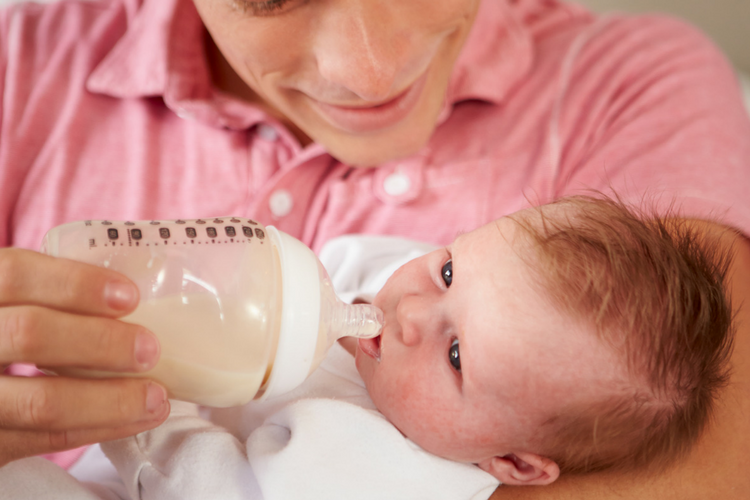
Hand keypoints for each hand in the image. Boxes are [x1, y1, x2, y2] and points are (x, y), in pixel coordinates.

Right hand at [0, 248, 169, 466]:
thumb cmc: (4, 334)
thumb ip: (48, 296)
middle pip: (28, 334)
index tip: (130, 296)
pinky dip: (100, 428)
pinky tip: (137, 419)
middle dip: (99, 342)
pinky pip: (45, 440)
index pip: (14, 275)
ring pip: (40, 401)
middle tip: (150, 349)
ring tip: (157, 396)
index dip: (74, 283)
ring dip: (110, 399)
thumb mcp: (11, 305)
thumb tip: (133, 298)